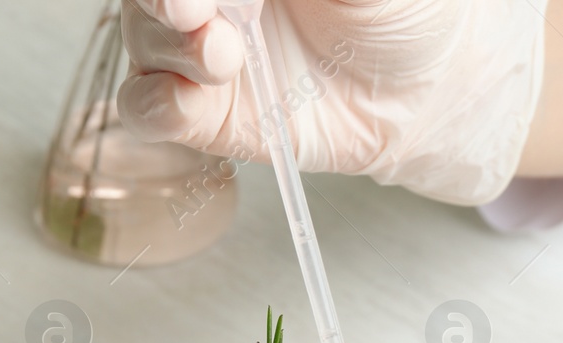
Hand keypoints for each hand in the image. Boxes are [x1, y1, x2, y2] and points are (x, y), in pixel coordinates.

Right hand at [116, 0, 546, 204]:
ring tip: (224, 55)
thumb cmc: (400, 13)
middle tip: (193, 8)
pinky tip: (191, 98)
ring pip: (141, 32)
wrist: (421, 94)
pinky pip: (145, 105)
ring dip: (168, 41)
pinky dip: (156, 101)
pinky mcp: (198, 113)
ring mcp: (196, 47)